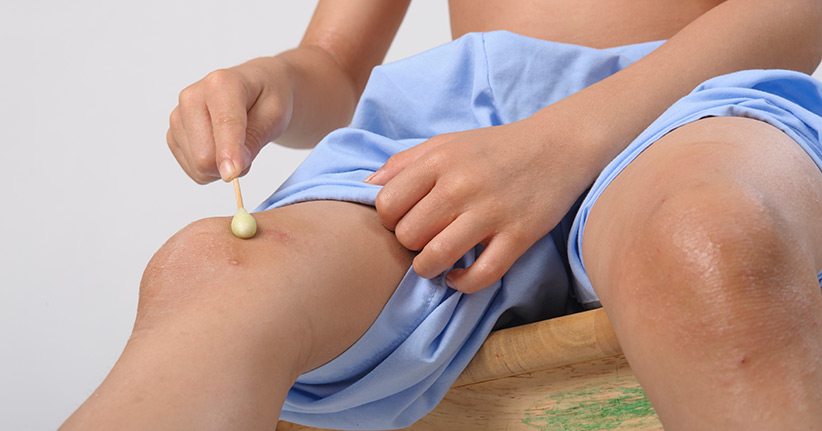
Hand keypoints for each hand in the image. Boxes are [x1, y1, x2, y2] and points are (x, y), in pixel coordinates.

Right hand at [167, 57, 292, 183]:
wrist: (254, 87)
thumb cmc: (266, 98)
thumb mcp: (275, 116)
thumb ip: (255, 140)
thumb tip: (231, 170)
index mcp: (220, 84)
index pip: (223, 126)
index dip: (229, 153)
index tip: (233, 174)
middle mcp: (191, 97)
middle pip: (204, 156)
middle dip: (232, 164)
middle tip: (249, 148)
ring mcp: (178, 116)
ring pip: (197, 167)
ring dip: (222, 166)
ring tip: (235, 143)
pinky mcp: (173, 134)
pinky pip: (192, 170)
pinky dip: (211, 168)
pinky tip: (220, 147)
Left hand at [367, 116, 598, 292]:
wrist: (558, 146)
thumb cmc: (493, 148)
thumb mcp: (445, 143)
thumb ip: (404, 162)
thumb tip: (366, 187)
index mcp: (439, 160)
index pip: (386, 205)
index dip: (388, 219)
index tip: (403, 220)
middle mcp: (461, 186)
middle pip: (407, 235)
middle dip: (408, 244)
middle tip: (422, 239)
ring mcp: (491, 213)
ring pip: (435, 258)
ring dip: (428, 268)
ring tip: (434, 261)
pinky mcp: (519, 236)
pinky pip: (481, 276)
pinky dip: (462, 284)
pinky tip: (458, 276)